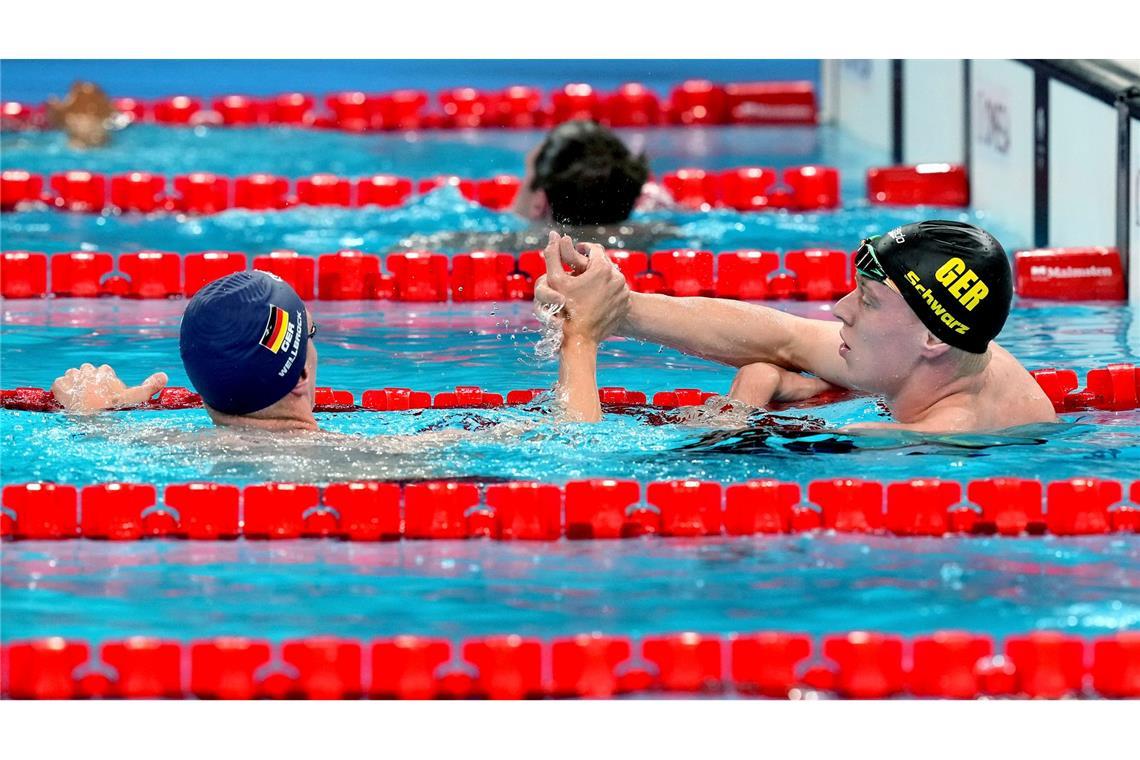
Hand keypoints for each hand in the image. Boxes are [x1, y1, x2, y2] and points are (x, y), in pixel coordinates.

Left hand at [50, 364, 167, 412]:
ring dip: (75, 384)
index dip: (106, 382)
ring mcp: (73, 378)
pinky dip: (62, 390)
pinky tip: (69, 398)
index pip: (104, 371)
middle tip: (94, 398)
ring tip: (81, 398)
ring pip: (72, 375)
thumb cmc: (115, 410)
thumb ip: (149, 387)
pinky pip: (58, 384)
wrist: (95, 421)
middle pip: (86, 371)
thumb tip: (164, 375)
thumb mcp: (134, 399)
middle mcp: (88, 371)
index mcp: (105, 372)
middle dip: (90, 381)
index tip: (108, 395)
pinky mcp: (60, 387)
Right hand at [536, 231, 629, 343]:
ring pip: (612, 278)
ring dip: (601, 279)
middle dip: (592, 266)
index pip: (594, 249)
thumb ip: (553, 254)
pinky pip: (617, 292)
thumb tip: (554, 233)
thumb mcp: (555, 280)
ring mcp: (624, 292)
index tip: (576, 254)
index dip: (583, 250)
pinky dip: (608, 292)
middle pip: (604, 264)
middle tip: (580, 272)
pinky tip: (596, 298)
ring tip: (588, 286)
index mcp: (602, 267)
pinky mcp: (626, 304)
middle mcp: (618, 277)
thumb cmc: (565, 308)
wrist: (580, 337)